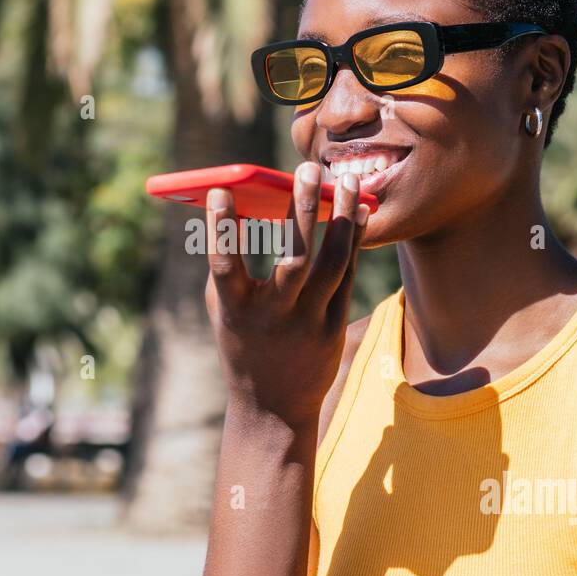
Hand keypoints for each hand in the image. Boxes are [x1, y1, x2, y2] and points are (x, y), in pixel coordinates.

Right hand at [204, 161, 368, 427]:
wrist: (272, 407)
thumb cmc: (242, 343)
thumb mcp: (224, 310)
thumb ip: (229, 268)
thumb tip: (244, 210)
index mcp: (236, 313)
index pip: (225, 266)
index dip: (219, 229)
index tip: (218, 189)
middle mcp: (274, 319)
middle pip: (294, 260)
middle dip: (301, 211)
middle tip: (306, 168)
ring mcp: (309, 325)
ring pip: (331, 265)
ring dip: (340, 219)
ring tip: (345, 180)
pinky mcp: (334, 328)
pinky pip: (347, 277)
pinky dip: (353, 241)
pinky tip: (357, 212)